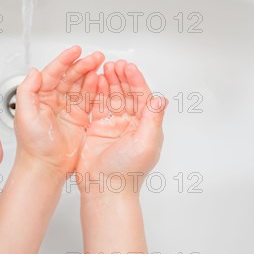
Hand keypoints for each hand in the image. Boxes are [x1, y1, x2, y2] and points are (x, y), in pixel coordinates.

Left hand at [14, 46, 103, 180]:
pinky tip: (102, 82)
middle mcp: (53, 100)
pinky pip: (89, 100)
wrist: (45, 168)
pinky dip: (96, 90)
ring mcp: (67, 109)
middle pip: (70, 76)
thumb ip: (27, 91)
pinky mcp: (79, 119)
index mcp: (39, 96)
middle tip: (96, 57)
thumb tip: (34, 71)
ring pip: (81, 85)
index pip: (53, 72)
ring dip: (91, 74)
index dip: (65, 60)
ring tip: (102, 66)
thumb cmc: (33, 146)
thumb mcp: (24, 115)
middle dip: (83, 64)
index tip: (76, 50)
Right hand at [76, 60, 167, 195]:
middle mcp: (129, 124)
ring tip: (103, 69)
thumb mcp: (146, 143)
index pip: (141, 97)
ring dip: (108, 82)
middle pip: (126, 94)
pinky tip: (93, 83)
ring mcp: (112, 126)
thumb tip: (161, 99)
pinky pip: (96, 106)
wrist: (105, 189)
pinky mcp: (96, 129)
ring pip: (111, 97)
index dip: (135, 80)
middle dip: (120, 77)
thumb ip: (153, 119)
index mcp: (144, 126)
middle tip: (113, 64)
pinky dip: (95, 93)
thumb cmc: (127, 172)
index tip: (128, 67)